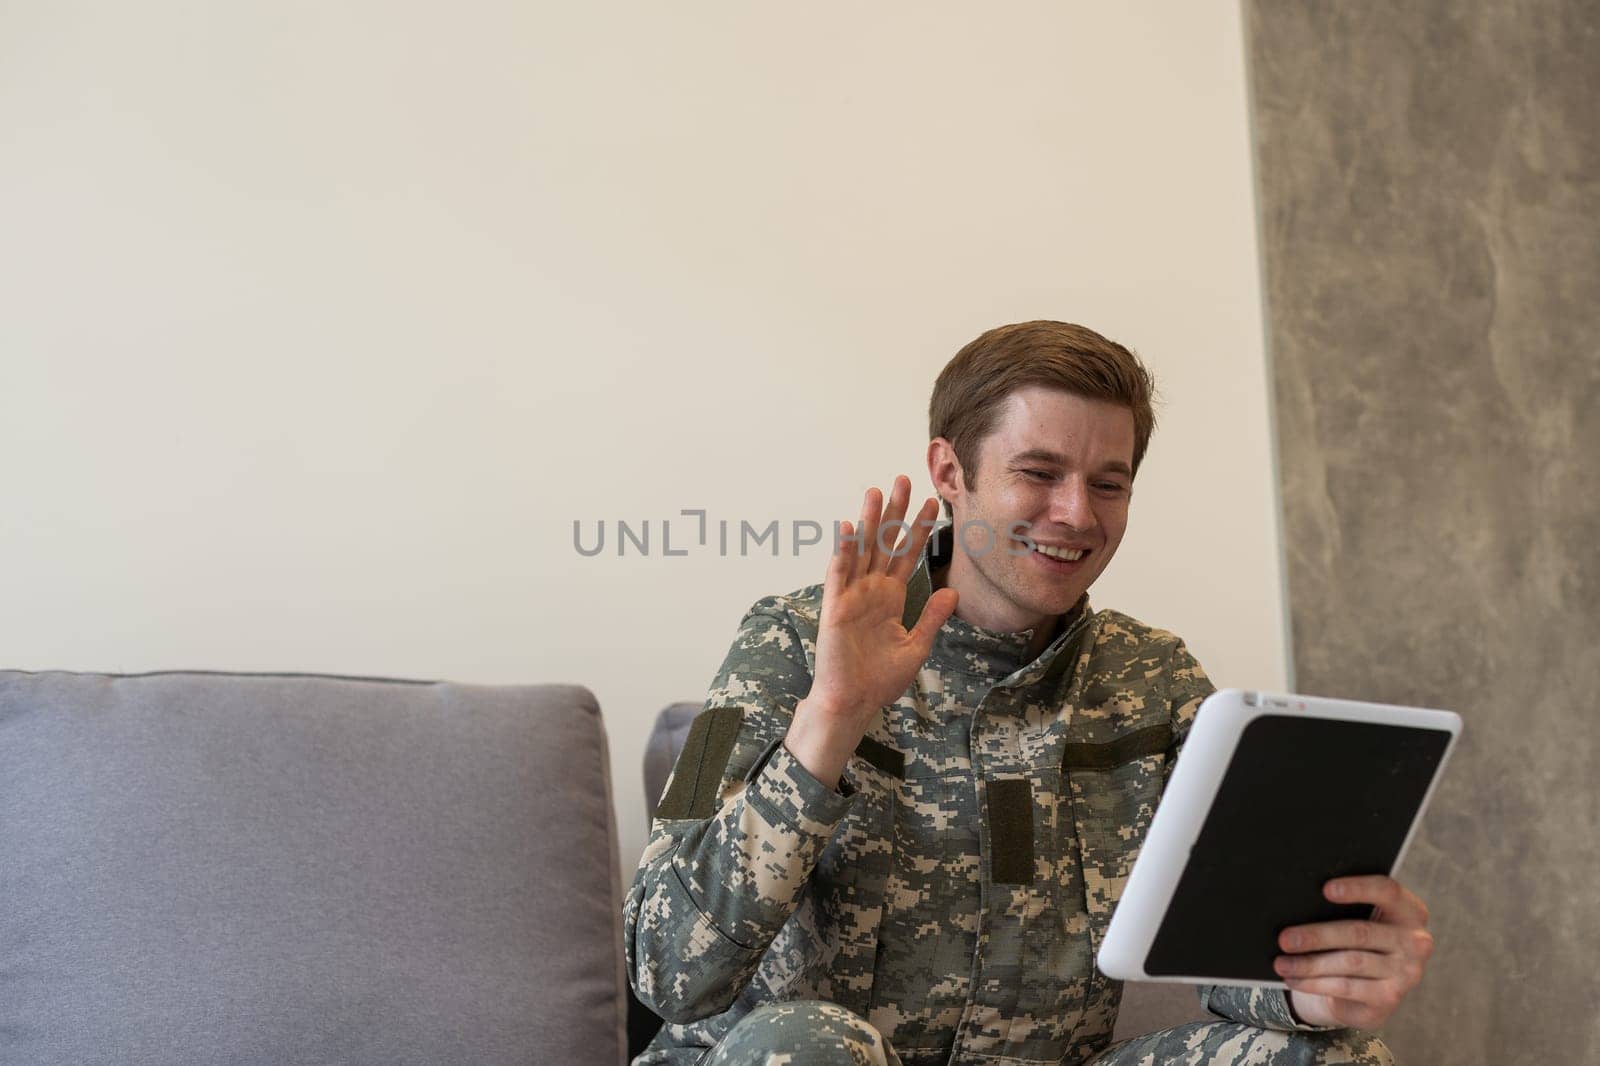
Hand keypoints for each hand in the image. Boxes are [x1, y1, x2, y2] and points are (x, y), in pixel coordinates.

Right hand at [784, 475, 958, 787]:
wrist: (854, 702)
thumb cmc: (879, 679)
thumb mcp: (916, 646)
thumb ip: (932, 618)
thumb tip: (953, 593)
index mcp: (891, 597)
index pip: (907, 554)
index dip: (919, 529)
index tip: (933, 504)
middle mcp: (871, 590)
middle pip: (884, 542)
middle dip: (894, 512)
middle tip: (903, 479)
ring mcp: (852, 596)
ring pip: (861, 550)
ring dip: (867, 521)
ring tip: (874, 491)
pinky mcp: (835, 608)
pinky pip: (839, 575)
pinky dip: (843, 552)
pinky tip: (847, 528)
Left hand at [1275, 875, 1433, 1029]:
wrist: (1372, 988)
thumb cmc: (1358, 940)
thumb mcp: (1358, 919)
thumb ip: (1341, 907)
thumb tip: (1297, 903)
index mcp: (1409, 910)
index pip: (1387, 890)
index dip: (1357, 888)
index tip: (1326, 889)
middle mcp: (1415, 941)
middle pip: (1359, 932)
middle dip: (1317, 935)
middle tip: (1284, 939)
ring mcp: (1407, 972)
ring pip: (1350, 962)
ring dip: (1309, 964)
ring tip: (1281, 963)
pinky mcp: (1390, 997)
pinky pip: (1347, 987)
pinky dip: (1315, 983)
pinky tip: (1294, 979)